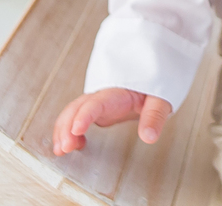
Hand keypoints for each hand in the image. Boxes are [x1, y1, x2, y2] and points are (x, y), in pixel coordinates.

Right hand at [52, 88, 172, 154]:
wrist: (154, 70)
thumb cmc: (156, 81)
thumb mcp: (161, 97)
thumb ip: (154, 115)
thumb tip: (148, 136)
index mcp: (118, 92)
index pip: (98, 102)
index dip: (85, 115)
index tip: (76, 130)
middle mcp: (103, 96)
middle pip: (78, 107)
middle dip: (66, 126)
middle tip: (63, 148)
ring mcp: (98, 103)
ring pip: (73, 112)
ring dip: (63, 130)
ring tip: (60, 150)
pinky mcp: (97, 110)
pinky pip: (77, 118)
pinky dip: (68, 131)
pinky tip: (71, 146)